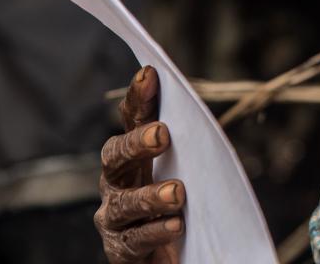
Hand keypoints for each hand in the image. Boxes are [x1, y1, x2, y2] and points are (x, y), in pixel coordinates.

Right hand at [95, 65, 186, 262]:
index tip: (151, 74)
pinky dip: (155, 231)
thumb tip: (205, 118)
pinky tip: (175, 225)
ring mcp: (114, 217)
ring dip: (150, 195)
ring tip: (178, 193)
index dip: (138, 98)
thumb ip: (191, 147)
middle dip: (136, 143)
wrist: (179, 255)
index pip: (131, 121)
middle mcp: (117, 182)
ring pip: (124, 202)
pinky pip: (134, 240)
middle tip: (162, 134)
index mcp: (134, 156)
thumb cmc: (185, 206)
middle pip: (114, 156)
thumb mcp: (189, 171)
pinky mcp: (121, 249)